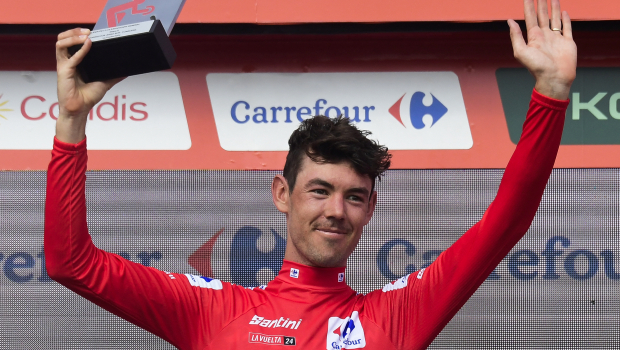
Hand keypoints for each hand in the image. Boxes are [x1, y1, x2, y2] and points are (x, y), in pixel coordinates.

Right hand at [55, 28, 123, 142]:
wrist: (80, 110)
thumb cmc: (88, 97)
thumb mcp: (105, 82)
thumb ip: (114, 75)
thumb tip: (127, 70)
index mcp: (74, 61)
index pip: (72, 41)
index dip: (79, 33)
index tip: (94, 31)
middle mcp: (67, 61)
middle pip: (63, 38)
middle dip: (74, 32)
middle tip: (88, 30)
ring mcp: (64, 66)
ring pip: (60, 43)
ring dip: (73, 37)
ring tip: (86, 35)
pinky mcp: (63, 72)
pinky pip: (70, 58)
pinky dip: (79, 50)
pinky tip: (88, 45)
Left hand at [508, 0, 576, 99]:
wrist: (554, 78)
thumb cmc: (537, 68)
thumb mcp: (521, 51)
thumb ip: (516, 36)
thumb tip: (509, 21)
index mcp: (533, 37)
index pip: (530, 17)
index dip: (529, 6)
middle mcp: (544, 36)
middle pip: (542, 16)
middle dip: (541, 4)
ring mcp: (556, 39)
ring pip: (555, 19)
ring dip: (554, 9)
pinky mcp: (567, 43)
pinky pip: (567, 28)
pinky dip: (566, 20)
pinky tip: (564, 12)